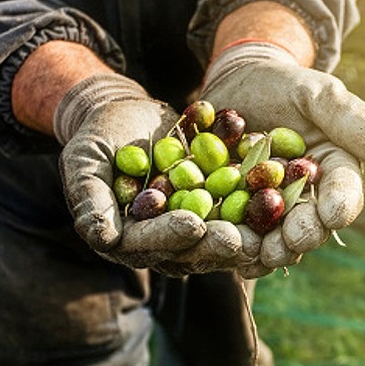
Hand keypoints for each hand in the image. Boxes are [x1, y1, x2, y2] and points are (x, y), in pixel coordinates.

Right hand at [56, 74, 265, 275]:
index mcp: (125, 238)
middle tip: (240, 240)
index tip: (192, 226)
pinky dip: (257, 209)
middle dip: (215, 245)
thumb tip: (102, 237)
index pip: (147, 243)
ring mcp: (190, 227)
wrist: (127, 115)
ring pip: (219, 238)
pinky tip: (279, 203)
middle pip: (190, 250)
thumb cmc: (98, 137)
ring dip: (244, 236)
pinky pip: (237, 213)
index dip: (169, 236)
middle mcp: (160, 241)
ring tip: (267, 231)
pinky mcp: (214, 210)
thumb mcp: (85, 161)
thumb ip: (90, 198)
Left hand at [200, 41, 364, 268]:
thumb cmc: (285, 84)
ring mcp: (270, 208)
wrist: (237, 83)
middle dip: (302, 236)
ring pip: (273, 237)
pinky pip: (237, 232)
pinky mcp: (235, 211)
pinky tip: (223, 250)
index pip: (345, 194)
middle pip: (310, 225)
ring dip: (266, 249)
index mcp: (335, 172)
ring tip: (255, 253)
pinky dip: (231, 243)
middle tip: (291, 242)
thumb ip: (355, 124)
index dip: (341, 206)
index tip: (334, 215)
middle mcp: (306, 198)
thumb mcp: (320, 95)